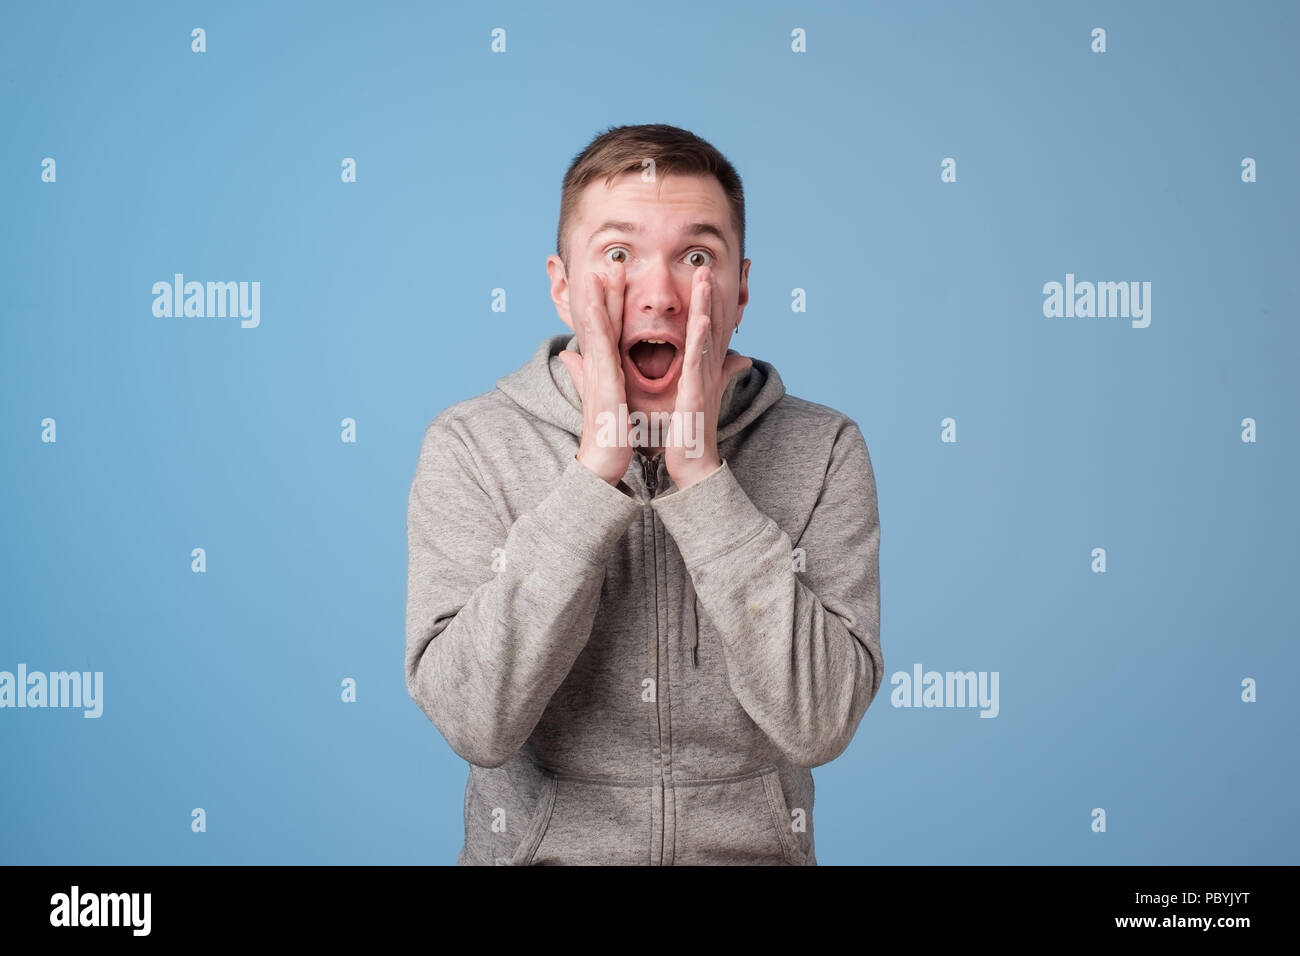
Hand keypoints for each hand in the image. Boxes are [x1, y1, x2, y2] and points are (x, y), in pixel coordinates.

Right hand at [557, 261, 630, 484]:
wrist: (604, 463)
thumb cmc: (608, 435)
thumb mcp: (602, 397)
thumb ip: (587, 375)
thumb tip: (568, 355)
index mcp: (604, 369)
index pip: (607, 329)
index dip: (608, 302)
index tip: (611, 277)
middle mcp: (598, 367)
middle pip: (601, 322)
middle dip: (603, 292)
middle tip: (606, 262)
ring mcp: (598, 374)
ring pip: (598, 330)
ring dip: (598, 300)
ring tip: (601, 273)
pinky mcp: (603, 384)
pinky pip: (602, 350)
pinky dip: (600, 327)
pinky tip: (598, 307)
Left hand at [665, 265, 751, 489]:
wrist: (692, 467)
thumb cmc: (692, 435)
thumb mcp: (701, 396)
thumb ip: (720, 375)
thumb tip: (741, 358)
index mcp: (698, 371)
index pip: (701, 329)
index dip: (705, 302)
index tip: (703, 277)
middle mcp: (704, 371)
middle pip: (708, 324)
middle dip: (708, 294)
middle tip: (707, 264)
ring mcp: (701, 380)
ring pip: (704, 335)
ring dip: (707, 304)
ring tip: (706, 277)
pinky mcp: (695, 392)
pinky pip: (699, 359)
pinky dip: (702, 336)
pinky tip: (704, 315)